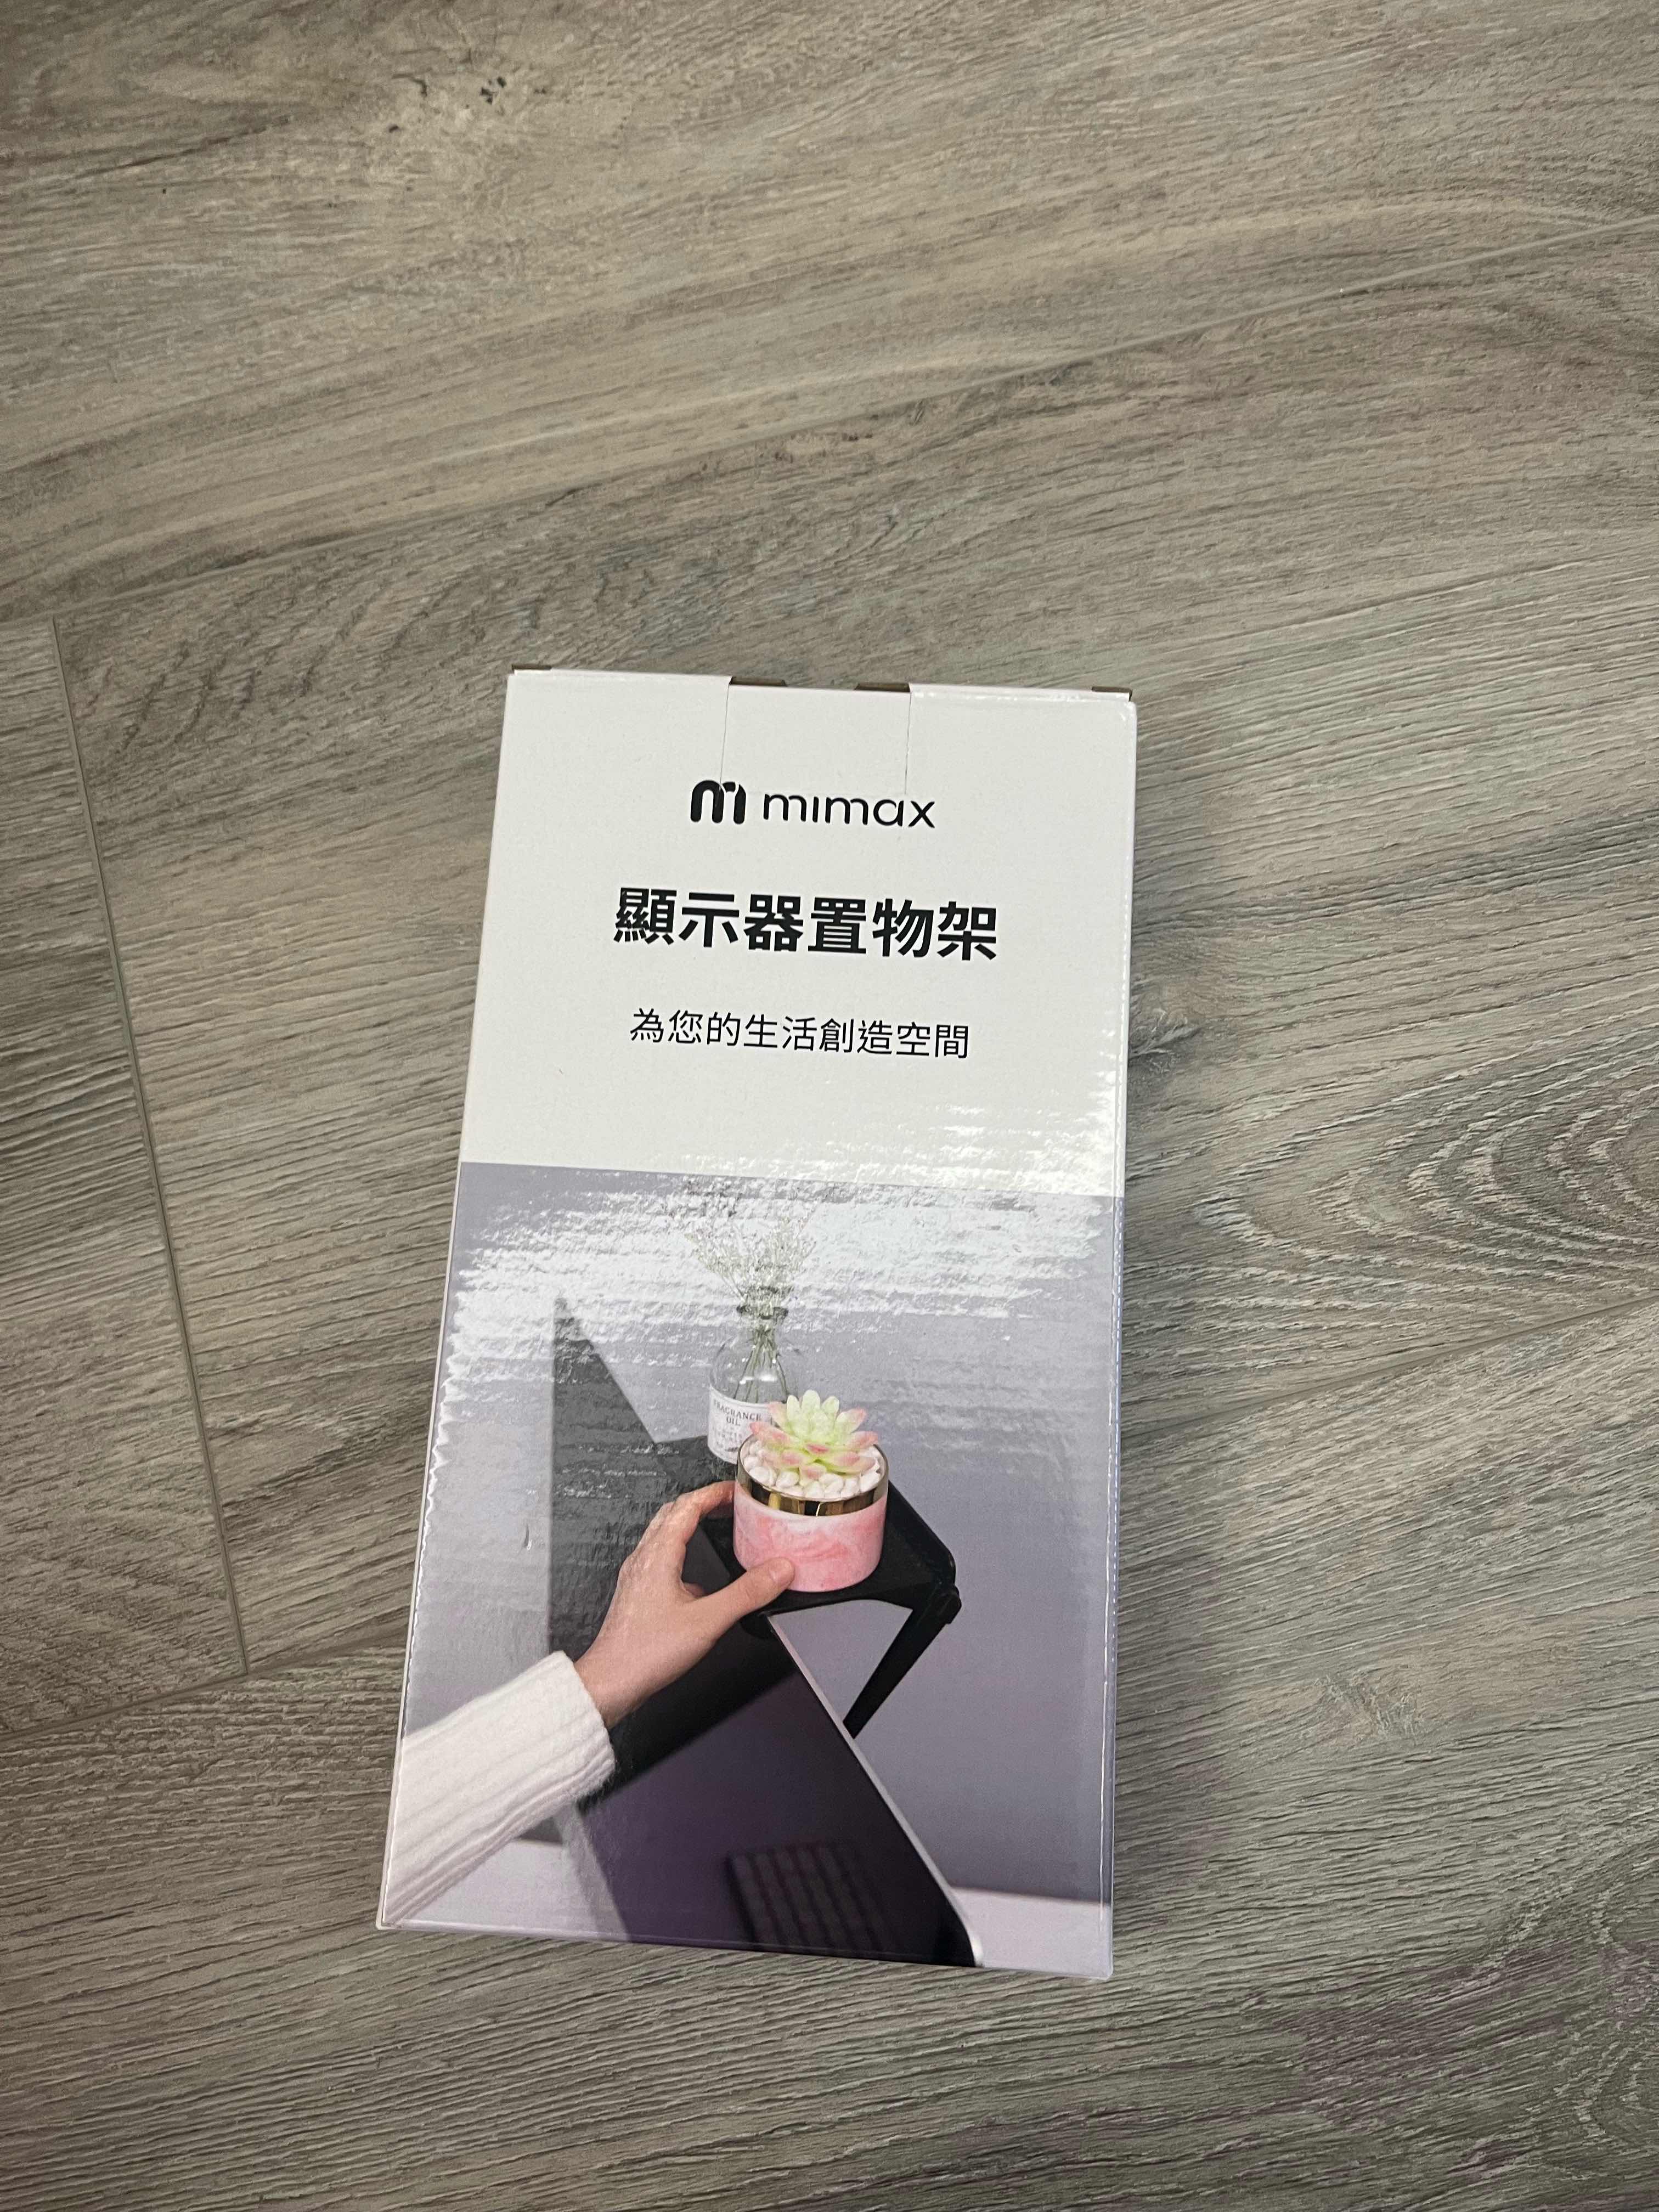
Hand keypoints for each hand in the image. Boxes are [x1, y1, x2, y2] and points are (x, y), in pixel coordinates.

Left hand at [573, 1481, 794, 1727]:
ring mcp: (638, 1576)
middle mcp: (644, 1559)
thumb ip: (747, 1594)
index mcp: (659, 1554)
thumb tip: (777, 1571)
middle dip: (702, 1502)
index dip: (714, 1492)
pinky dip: (681, 1552)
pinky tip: (697, 1578)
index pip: (687, 1505)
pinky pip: (660, 1559)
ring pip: (663, 1535)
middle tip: (728, 1503)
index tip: (736, 1490)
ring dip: (689, 1523)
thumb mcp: (707, 1621)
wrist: (612, 1681)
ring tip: (713, 1527)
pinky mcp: (637, 1594)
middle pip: (672, 1513)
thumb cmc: (646, 1652)